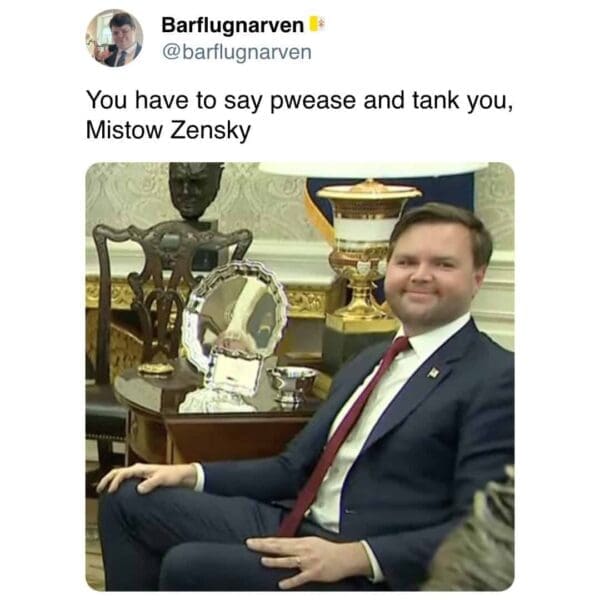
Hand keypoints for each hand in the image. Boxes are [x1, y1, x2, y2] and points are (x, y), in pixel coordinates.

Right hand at [96, 463, 196, 494]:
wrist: (182, 476)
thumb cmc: (173, 476)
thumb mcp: (163, 479)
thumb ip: (151, 484)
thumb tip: (138, 490)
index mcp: (141, 468)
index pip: (122, 473)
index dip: (114, 482)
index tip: (111, 492)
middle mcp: (139, 470)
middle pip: (118, 472)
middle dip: (108, 479)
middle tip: (99, 489)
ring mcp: (140, 474)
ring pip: (122, 475)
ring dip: (113, 481)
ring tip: (105, 491)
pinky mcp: (143, 479)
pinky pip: (127, 480)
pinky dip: (120, 484)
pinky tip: (119, 493)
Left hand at [246, 536, 371, 589]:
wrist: (345, 557)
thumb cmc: (328, 550)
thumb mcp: (311, 542)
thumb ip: (297, 545)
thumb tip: (283, 546)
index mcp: (302, 542)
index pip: (280, 541)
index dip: (265, 541)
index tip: (253, 541)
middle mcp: (303, 550)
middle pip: (280, 547)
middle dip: (264, 546)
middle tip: (250, 544)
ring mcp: (308, 562)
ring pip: (288, 561)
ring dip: (275, 561)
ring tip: (263, 560)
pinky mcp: (314, 573)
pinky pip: (300, 578)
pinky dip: (290, 581)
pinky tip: (281, 584)